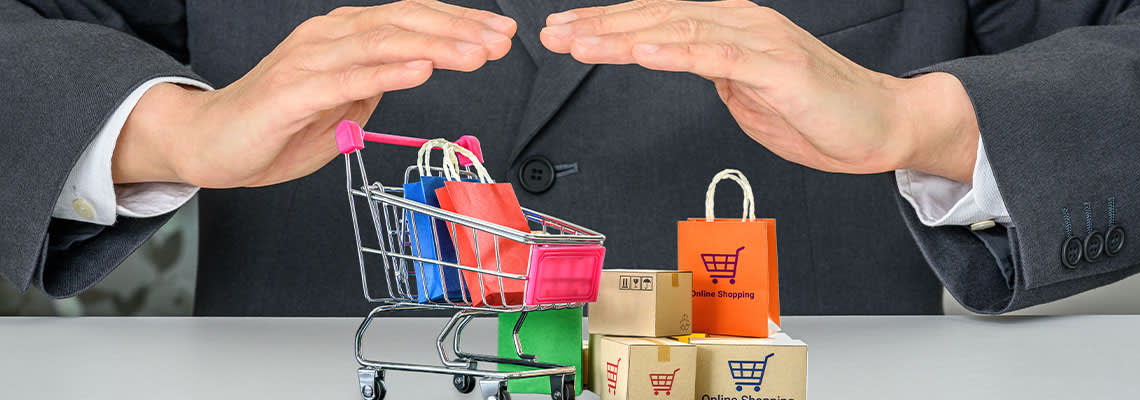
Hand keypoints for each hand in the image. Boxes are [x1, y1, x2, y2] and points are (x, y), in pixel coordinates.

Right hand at [112, 0, 516, 187]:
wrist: (207, 144)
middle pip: (404, 23)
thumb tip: (411, 74)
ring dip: (436, 46)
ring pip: (383, 44)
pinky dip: (389, 73)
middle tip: (502, 40)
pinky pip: (348, 79)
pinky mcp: (293, 92)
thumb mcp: (341, 107)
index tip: (499, 33)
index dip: (458, 23)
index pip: (410, 20)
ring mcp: (310, 61)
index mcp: (343, 39)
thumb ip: (374, 88)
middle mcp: (328, 38)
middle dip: (460, 30)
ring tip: (477, 52)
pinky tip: (422, 70)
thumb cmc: (273, 127)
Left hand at [540, 0, 978, 182]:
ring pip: (680, 30)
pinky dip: (677, 52)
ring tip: (581, 43)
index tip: (565, 33)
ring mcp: (761, 42)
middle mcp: (742, 24)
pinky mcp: (779, 68)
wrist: (882, 125)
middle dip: (600, 26)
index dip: (607, 25)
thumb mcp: (747, 92)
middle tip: (553, 35)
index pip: (657, 20)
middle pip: (658, 17)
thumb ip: (713, 73)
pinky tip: (643, 53)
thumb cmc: (819, 113)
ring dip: (624, 37)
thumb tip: (678, 62)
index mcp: (730, 29)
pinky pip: (719, 56)